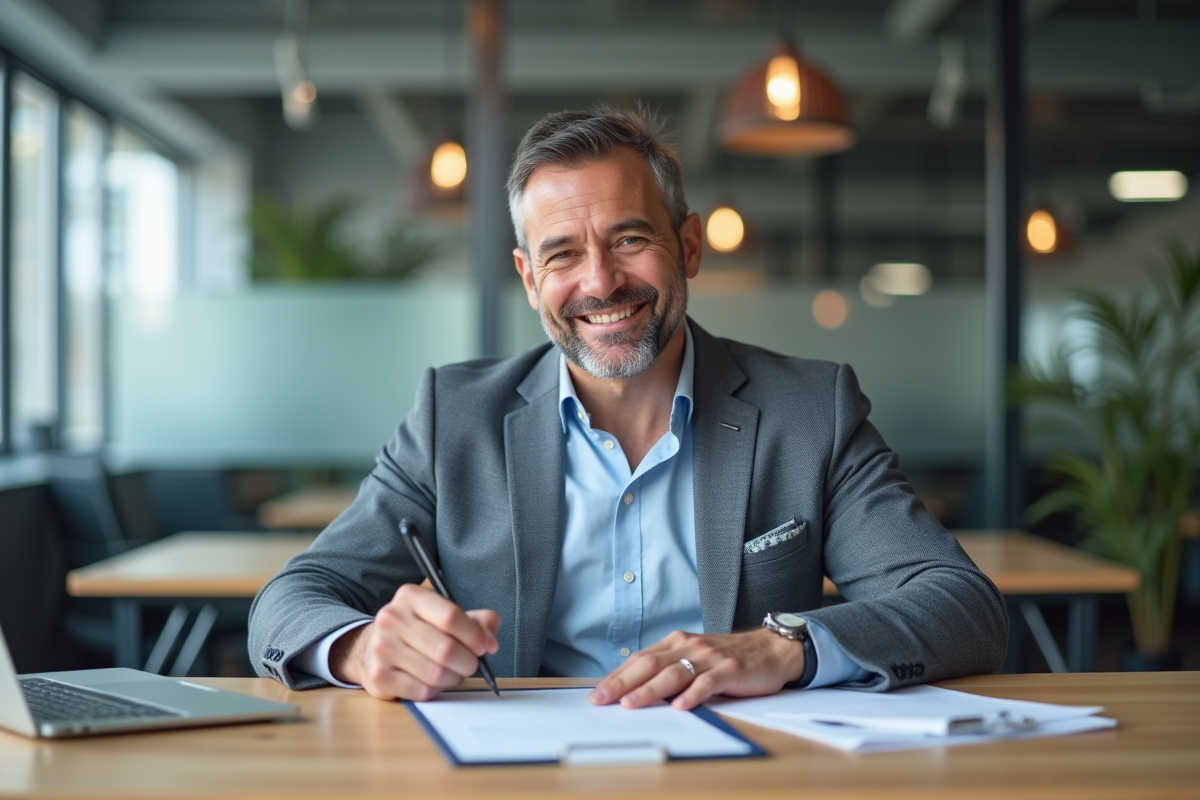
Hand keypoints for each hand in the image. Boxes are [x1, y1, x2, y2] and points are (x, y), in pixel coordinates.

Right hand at [329, 583, 499, 700]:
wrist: (373, 647)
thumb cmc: (421, 630)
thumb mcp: (447, 615)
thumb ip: (479, 621)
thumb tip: (490, 642)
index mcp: (411, 596)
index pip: (450, 616)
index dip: (474, 636)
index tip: (485, 647)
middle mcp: (392, 618)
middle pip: (445, 649)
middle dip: (468, 662)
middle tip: (471, 664)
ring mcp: (382, 648)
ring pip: (436, 673)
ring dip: (454, 678)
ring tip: (453, 673)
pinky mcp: (379, 676)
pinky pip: (422, 691)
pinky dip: (436, 690)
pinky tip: (433, 682)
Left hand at [589, 628, 804, 710]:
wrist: (770, 649)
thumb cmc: (728, 658)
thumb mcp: (695, 657)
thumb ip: (670, 669)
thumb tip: (635, 691)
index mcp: (677, 643)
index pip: (640, 659)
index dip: (617, 676)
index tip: (598, 693)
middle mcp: (689, 647)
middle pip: (650, 665)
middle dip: (623, 683)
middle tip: (602, 699)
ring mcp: (709, 658)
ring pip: (674, 674)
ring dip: (650, 690)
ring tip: (631, 704)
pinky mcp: (729, 671)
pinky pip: (707, 683)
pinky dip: (693, 695)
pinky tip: (680, 706)